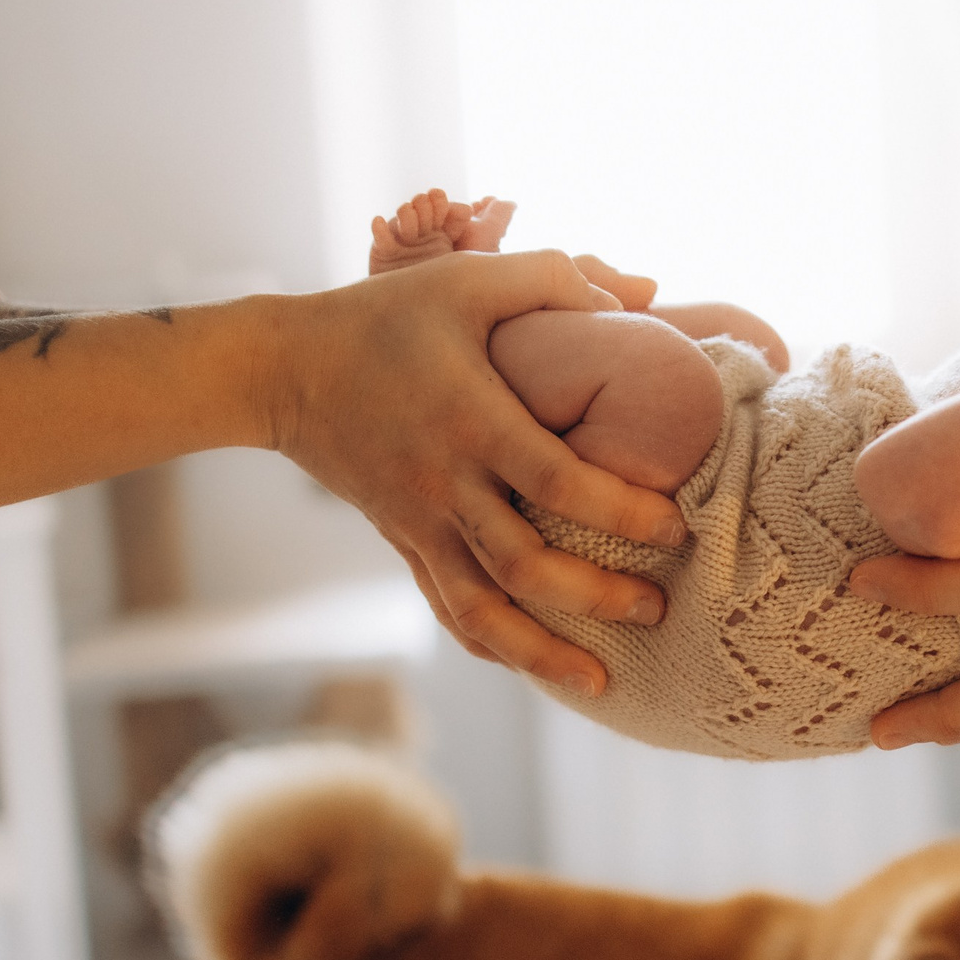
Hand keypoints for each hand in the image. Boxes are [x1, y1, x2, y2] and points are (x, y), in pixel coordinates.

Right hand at [264, 249, 689, 690]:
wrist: (283, 368)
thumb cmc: (386, 316)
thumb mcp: (468, 278)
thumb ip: (553, 277)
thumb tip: (640, 294)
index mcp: (473, 420)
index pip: (558, 481)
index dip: (621, 511)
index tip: (675, 527)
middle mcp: (445, 484)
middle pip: (526, 565)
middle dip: (597, 597)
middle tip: (659, 609)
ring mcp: (418, 522)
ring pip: (482, 610)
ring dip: (543, 651)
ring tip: (602, 682)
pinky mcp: (402, 540)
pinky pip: (446, 608)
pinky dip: (490, 645)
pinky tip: (531, 667)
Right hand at [370, 189, 516, 274]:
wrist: (441, 322)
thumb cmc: (468, 286)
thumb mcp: (486, 247)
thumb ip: (497, 221)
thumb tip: (509, 201)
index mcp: (450, 233)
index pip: (444, 207)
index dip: (443, 203)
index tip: (447, 204)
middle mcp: (427, 237)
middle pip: (422, 208)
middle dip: (425, 206)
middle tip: (431, 218)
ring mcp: (405, 244)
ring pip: (402, 216)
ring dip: (406, 214)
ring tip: (411, 228)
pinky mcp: (384, 255)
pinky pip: (380, 235)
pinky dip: (380, 227)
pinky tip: (383, 223)